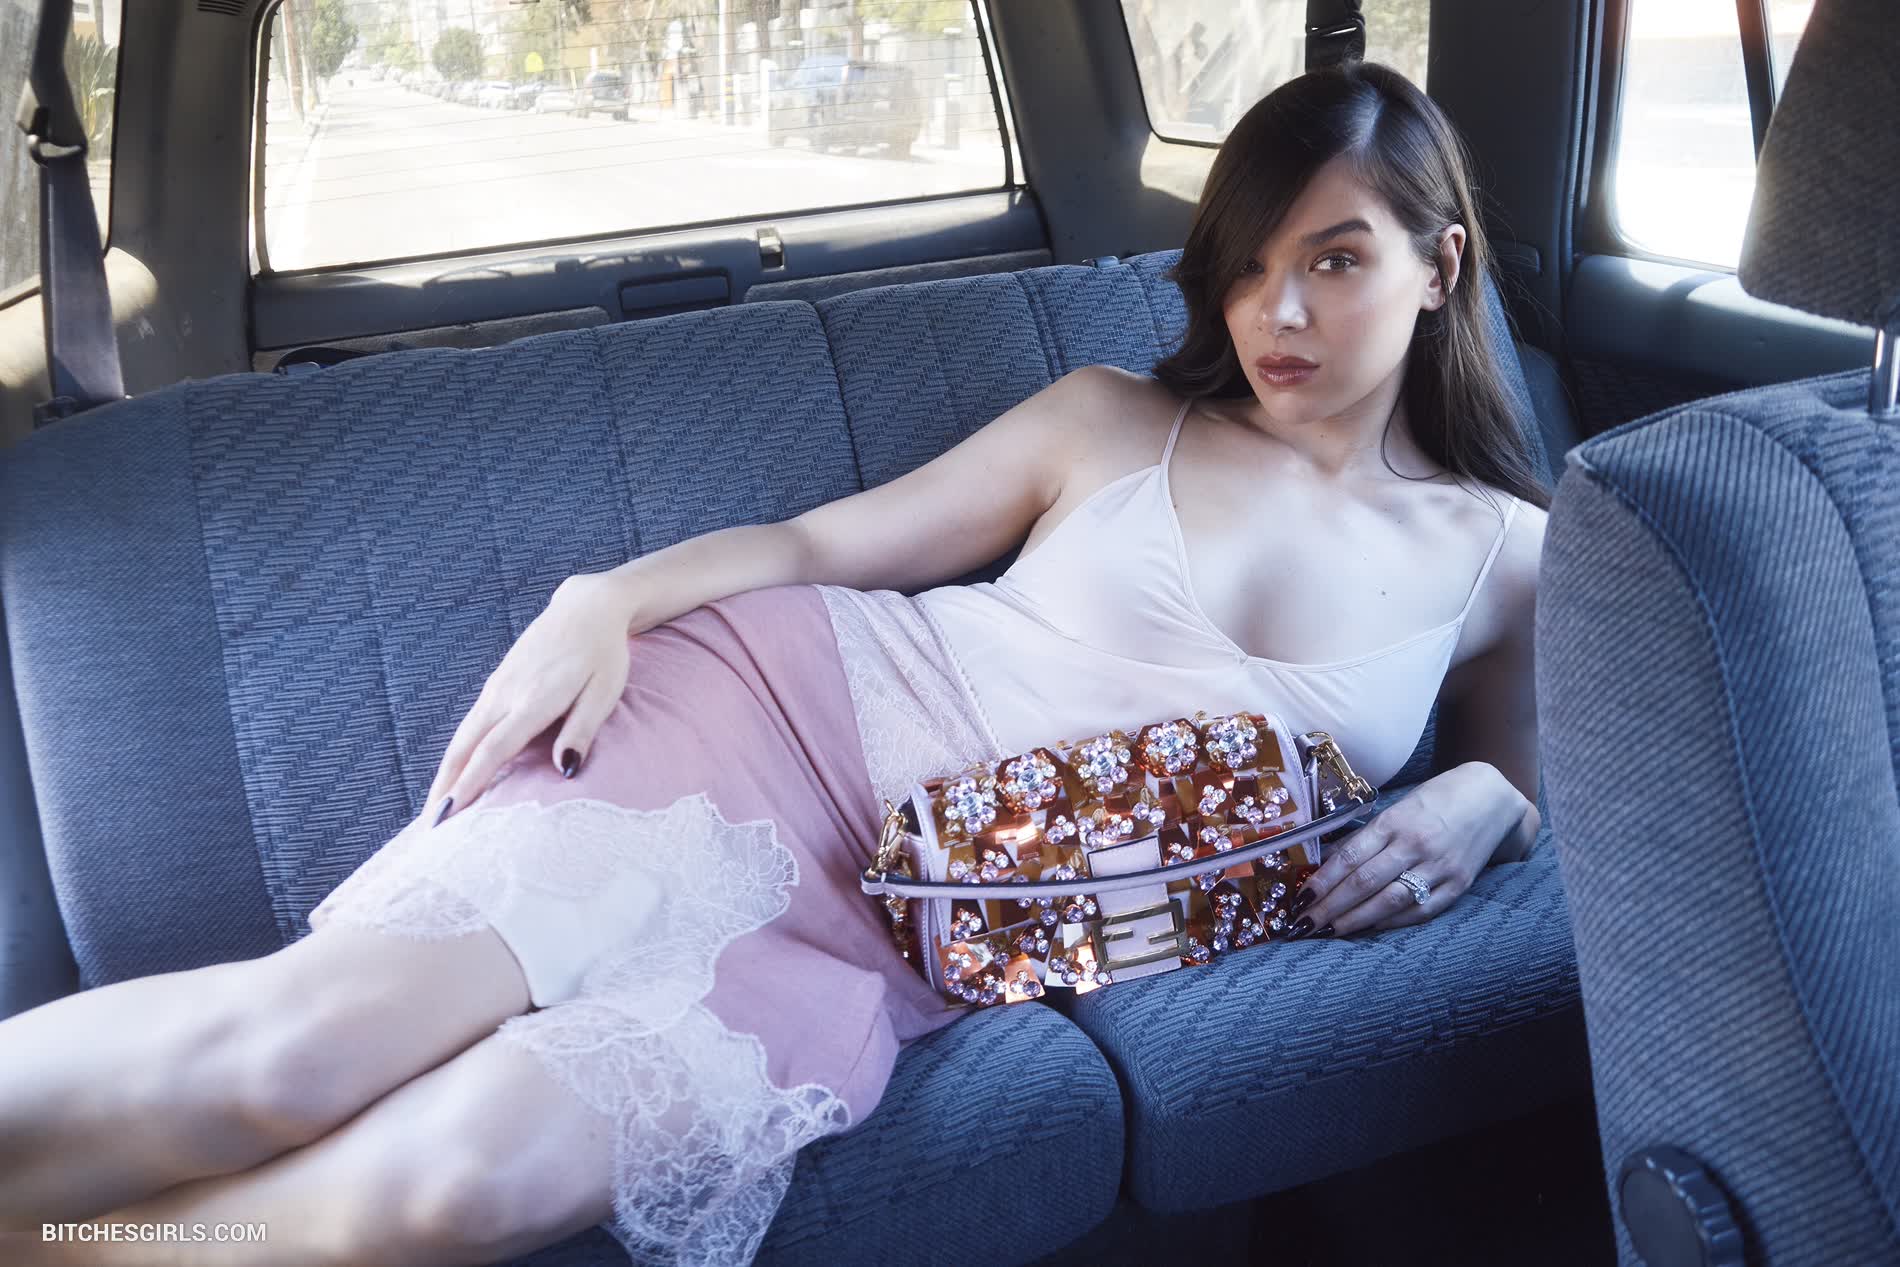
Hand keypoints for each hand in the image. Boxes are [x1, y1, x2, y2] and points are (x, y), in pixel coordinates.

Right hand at [423, 573, 635, 826]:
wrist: (587, 608)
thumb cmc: (604, 654)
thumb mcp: (604, 692)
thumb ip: (582, 730)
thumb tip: (564, 770)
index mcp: (533, 700)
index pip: (492, 751)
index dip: (469, 785)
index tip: (449, 816)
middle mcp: (505, 694)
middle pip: (464, 748)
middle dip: (444, 788)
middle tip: (428, 829)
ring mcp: (496, 687)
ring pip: (461, 737)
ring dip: (445, 773)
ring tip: (434, 809)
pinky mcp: (496, 683)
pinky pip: (469, 725)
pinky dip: (457, 753)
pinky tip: (454, 772)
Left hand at [1281, 763, 1527, 937]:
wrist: (1491, 797)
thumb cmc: (1435, 800)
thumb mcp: (1396, 808)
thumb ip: (1366, 837)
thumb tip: (1326, 863)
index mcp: (1395, 821)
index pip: (1350, 857)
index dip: (1322, 881)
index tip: (1299, 900)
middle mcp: (1415, 844)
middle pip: (1364, 882)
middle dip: (1329, 908)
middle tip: (1303, 926)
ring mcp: (1439, 866)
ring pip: (1390, 901)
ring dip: (1354, 920)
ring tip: (1328, 932)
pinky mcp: (1459, 884)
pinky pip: (1421, 910)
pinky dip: (1392, 922)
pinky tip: (1369, 928)